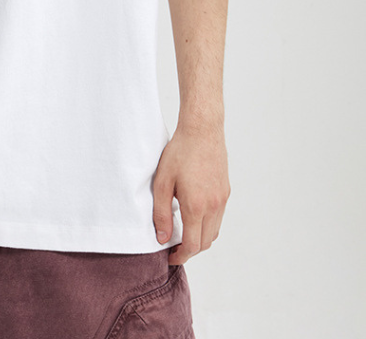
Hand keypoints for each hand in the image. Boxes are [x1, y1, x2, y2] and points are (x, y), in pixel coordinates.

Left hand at [152, 122, 230, 264]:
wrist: (202, 130)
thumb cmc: (179, 152)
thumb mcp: (162, 182)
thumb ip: (161, 213)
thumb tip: (162, 238)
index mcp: (196, 206)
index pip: (192, 245)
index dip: (180, 256)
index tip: (169, 256)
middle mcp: (214, 206)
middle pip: (205, 243)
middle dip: (190, 250)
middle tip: (173, 247)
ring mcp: (222, 200)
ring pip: (214, 232)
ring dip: (200, 238)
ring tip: (182, 233)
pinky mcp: (226, 192)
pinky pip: (218, 218)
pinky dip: (207, 224)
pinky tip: (193, 215)